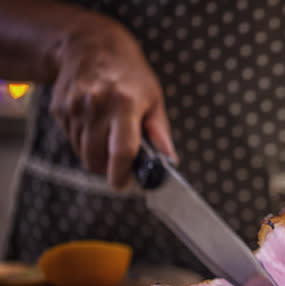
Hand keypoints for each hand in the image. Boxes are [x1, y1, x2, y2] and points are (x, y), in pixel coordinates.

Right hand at [50, 21, 175, 188]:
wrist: (91, 45)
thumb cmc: (130, 73)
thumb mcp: (154, 98)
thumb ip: (160, 132)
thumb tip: (169, 159)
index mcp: (125, 104)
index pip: (122, 150)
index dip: (122, 174)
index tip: (124, 185)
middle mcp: (97, 105)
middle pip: (96, 158)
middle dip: (108, 169)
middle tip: (120, 165)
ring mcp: (75, 106)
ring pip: (82, 152)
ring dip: (96, 155)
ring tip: (109, 136)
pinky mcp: (60, 108)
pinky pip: (71, 139)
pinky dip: (84, 140)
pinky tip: (94, 123)